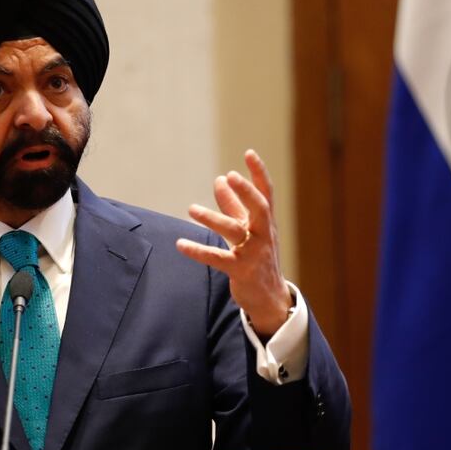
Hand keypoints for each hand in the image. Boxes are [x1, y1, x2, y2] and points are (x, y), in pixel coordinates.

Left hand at [176, 150, 292, 336]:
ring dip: (212, 218)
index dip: (259, 173)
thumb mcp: (248, 229)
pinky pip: (217, 258)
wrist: (269, 296)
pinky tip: (180, 244)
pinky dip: (198, 251)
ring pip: (234, 232)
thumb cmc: (258, 256)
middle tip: (229, 176)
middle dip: (246, 191)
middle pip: (259, 208)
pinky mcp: (240, 270)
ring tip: (191, 209)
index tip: (249, 153)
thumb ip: (234, 205)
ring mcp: (253, 253)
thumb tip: (220, 179)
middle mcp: (263, 234)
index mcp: (266, 222)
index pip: (266, 193)